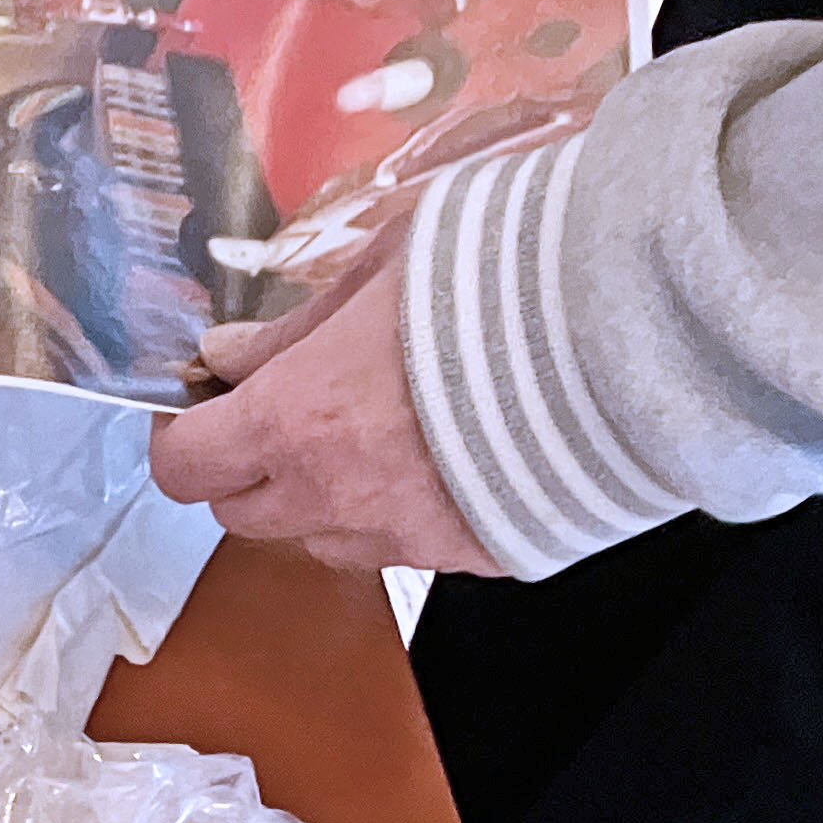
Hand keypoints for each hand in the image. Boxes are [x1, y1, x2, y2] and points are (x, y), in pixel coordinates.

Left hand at [148, 251, 502, 579]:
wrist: (637, 325)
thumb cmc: (507, 275)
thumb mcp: (383, 267)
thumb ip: (293, 328)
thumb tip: (228, 357)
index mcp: (296, 423)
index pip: (185, 468)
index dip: (184, 440)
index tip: (205, 407)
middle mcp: (336, 498)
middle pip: (245, 515)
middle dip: (250, 468)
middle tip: (291, 410)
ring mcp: (404, 539)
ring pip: (323, 540)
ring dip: (327, 496)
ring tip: (387, 427)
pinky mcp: (472, 556)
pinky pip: (409, 548)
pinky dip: (408, 510)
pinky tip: (453, 453)